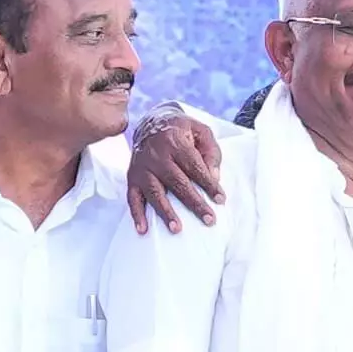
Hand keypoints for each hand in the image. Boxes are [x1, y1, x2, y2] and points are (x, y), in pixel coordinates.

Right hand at [127, 112, 224, 232]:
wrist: (150, 122)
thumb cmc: (181, 130)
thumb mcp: (201, 131)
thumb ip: (211, 152)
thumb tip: (214, 178)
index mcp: (175, 142)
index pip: (194, 166)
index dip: (208, 184)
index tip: (220, 200)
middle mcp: (156, 155)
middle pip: (177, 182)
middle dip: (194, 203)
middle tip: (209, 219)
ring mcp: (142, 167)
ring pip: (154, 192)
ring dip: (165, 212)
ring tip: (176, 229)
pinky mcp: (132, 176)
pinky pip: (132, 197)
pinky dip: (137, 214)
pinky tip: (143, 229)